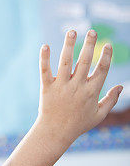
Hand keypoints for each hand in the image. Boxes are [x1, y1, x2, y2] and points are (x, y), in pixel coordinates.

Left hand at [37, 29, 121, 145]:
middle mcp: (77, 87)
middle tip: (92, 32)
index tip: (108, 45)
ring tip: (72, 31)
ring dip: (69, 45)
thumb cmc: (78, 125)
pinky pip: (45, 71)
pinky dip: (45, 58)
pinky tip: (45, 46)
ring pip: (66, 62)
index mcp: (91, 92)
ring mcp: (61, 86)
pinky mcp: (47, 88)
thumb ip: (110, 100)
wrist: (55, 134)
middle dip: (90, 45)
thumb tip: (121, 86)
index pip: (102, 70)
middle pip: (85, 61)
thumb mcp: (98, 115)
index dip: (106, 56)